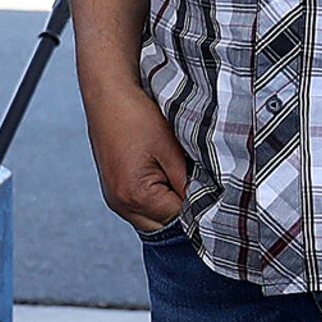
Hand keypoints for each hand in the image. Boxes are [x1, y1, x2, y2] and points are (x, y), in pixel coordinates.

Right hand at [86, 85, 191, 234]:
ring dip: (169, 208)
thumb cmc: (138, 116)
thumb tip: (204, 204)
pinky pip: (140, 210)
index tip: (214, 191)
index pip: (179, 218)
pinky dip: (156, 202)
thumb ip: (187, 182)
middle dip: (184, 212)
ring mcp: (114, 201)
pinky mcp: (113, 193)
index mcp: (136, 195)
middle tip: (202, 187)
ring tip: (181, 180)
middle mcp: (120, 204)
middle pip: (164, 226)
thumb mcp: (171, 148)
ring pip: (152, 221)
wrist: (107, 95)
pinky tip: (165, 180)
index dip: (199, 206)